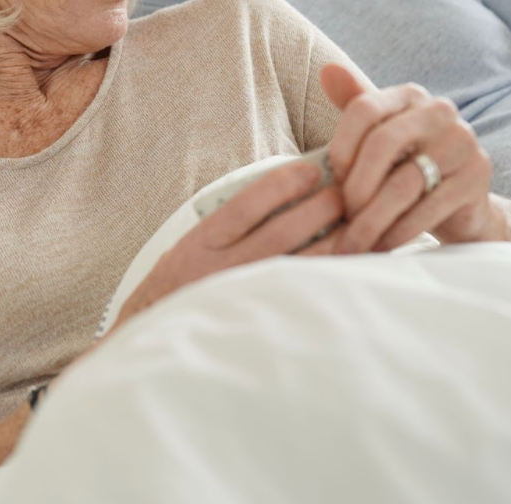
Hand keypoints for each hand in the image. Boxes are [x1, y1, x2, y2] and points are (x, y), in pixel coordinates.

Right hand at [114, 161, 344, 326]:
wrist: (154, 339)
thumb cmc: (177, 289)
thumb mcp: (188, 248)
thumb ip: (226, 224)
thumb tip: (281, 193)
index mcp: (201, 244)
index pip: (248, 205)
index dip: (283, 184)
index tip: (310, 170)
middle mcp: (223, 270)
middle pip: (283, 231)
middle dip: (320, 208)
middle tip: (344, 192)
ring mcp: (246, 296)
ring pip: (299, 262)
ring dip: (334, 238)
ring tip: (356, 221)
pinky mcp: (263, 319)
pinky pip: (303, 291)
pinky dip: (329, 273)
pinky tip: (351, 259)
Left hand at [316, 63, 506, 253]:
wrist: (461, 207)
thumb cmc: (409, 169)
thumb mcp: (380, 137)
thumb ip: (354, 105)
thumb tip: (327, 71)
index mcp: (411, 96)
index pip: (364, 108)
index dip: (341, 146)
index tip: (332, 180)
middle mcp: (441, 111)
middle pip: (383, 143)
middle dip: (356, 186)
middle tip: (341, 217)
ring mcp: (464, 142)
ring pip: (404, 183)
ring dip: (372, 218)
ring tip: (354, 241)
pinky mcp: (477, 177)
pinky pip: (428, 208)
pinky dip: (398, 231)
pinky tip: (381, 246)